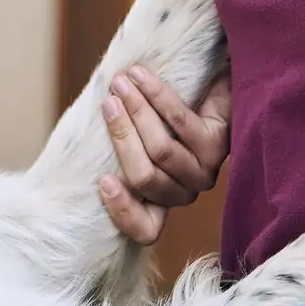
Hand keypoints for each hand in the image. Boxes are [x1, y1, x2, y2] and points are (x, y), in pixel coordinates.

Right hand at [100, 67, 231, 244]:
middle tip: (108, 102)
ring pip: (161, 150)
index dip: (123, 213)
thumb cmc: (165, 110)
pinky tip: (141, 76)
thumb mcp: (136, 132)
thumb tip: (85, 129)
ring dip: (136, 111)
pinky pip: (180, 121)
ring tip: (121, 82)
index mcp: (161, 199)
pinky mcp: (219, 144)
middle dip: (121, 137)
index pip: (147, 229)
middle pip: (145, 178)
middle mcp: (184, 192)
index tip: (102, 181)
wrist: (214, 80)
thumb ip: (117, 140)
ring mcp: (204, 170)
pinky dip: (156, 95)